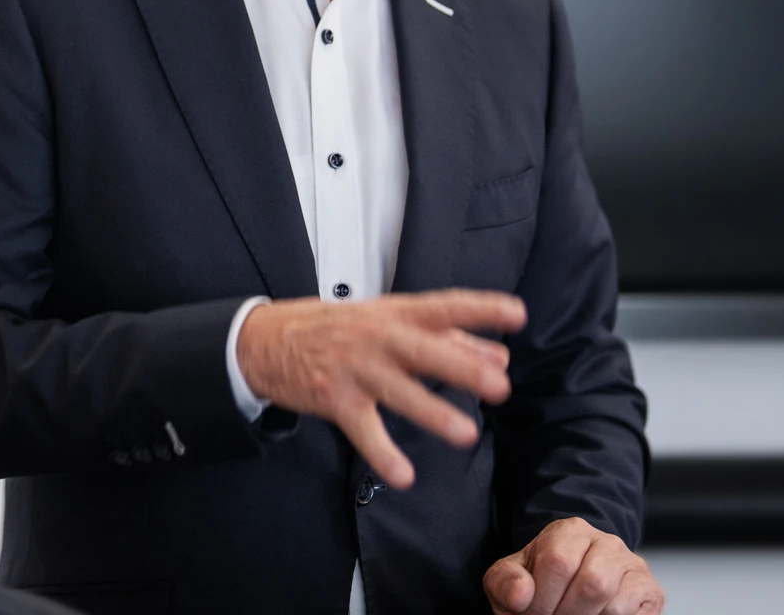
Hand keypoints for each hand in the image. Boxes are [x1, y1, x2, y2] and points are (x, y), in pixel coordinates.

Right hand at [234, 289, 525, 487]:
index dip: (480, 308)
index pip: (443, 306)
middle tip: (499, 386)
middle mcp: (377, 338)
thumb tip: (499, 357)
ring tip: (465, 435)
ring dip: (433, 414)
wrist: (267, 340)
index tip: (517, 314)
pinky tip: (404, 476)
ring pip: (399, 392)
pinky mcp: (335, 399)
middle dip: (462, 367)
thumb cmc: (337, 329)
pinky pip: (364, 430)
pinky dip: (383, 454)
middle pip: (424, 351)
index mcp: (395, 314)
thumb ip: (446, 338)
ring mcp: (355, 369)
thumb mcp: (387, 320)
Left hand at [484, 518, 662, 614]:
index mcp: (571, 531)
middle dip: (566, 613)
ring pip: (614, 605)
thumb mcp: (512, 578)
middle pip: (592, 584)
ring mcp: (633, 566)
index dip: (542, 598)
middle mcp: (607, 543)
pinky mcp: (651, 592)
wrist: (568, 586)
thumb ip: (506, 582)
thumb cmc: (540, 582)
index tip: (532, 610)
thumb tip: (521, 595)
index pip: (559, 562)